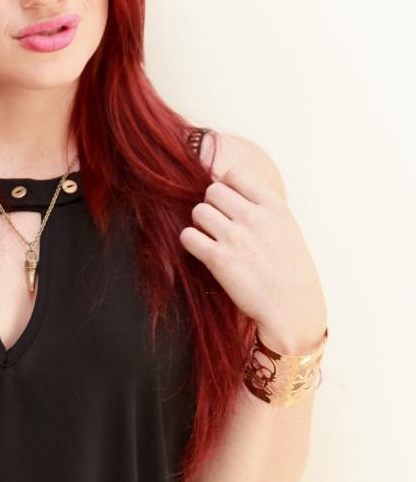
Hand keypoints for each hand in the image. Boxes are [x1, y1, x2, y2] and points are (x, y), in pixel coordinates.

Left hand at [179, 132, 326, 354]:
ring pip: (198, 211)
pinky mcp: (218, 259)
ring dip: (200, 224)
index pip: (234, 174)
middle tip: (219, 225)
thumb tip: (230, 190)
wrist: (293, 308)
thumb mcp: (286, 227)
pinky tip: (203, 251)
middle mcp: (254, 217)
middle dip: (211, 206)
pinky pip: (188, 236)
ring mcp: (235, 238)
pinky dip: (190, 242)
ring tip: (213, 239)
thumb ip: (261, 208)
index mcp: (273, 206)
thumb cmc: (291, 270)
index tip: (229, 204)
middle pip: (212, 191)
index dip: (226, 187)